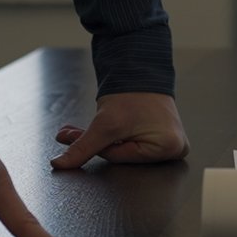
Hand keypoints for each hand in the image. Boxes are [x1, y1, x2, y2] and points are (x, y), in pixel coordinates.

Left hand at [49, 91, 188, 168]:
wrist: (141, 70)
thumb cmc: (133, 94)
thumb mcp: (104, 125)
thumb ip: (82, 148)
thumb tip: (61, 165)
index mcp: (170, 148)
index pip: (121, 157)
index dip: (99, 146)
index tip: (76, 135)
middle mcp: (175, 148)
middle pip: (124, 155)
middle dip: (96, 143)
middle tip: (69, 132)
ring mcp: (171, 143)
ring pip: (126, 150)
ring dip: (104, 140)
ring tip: (81, 128)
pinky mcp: (163, 138)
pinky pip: (134, 144)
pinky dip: (117, 136)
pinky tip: (106, 126)